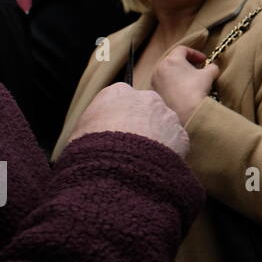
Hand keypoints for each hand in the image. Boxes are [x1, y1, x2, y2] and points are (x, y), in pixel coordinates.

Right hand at [68, 82, 189, 158]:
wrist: (117, 168)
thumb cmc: (90, 150)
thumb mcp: (80, 132)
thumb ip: (94, 124)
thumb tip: (96, 133)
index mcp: (117, 93)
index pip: (121, 99)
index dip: (119, 118)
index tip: (115, 133)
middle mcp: (146, 98)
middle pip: (146, 109)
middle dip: (142, 125)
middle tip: (132, 147)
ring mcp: (167, 115)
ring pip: (163, 125)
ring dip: (157, 138)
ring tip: (143, 161)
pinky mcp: (181, 134)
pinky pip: (176, 143)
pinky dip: (169, 153)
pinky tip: (156, 167)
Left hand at [150, 46, 219, 125]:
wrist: (186, 112)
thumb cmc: (196, 89)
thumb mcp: (209, 74)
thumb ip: (212, 67)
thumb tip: (211, 67)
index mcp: (172, 60)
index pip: (183, 49)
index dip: (195, 53)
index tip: (203, 60)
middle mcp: (160, 67)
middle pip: (173, 60)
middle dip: (186, 63)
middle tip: (197, 69)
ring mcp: (155, 80)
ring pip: (167, 72)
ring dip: (178, 74)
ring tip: (189, 81)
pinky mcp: (154, 92)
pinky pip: (164, 83)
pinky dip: (172, 84)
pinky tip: (182, 91)